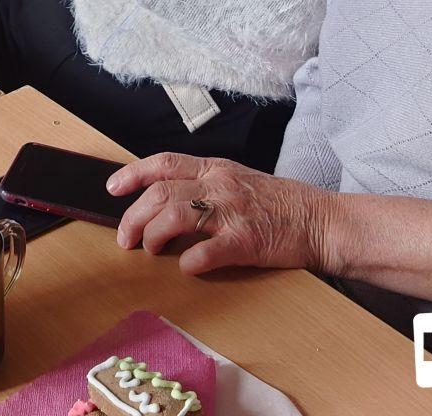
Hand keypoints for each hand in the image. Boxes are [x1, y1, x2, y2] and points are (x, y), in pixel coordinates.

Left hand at [108, 153, 334, 275]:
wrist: (319, 219)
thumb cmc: (277, 203)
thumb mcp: (236, 180)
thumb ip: (203, 184)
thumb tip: (163, 198)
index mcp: (215, 169)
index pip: (164, 163)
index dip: (132, 174)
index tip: (112, 188)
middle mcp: (219, 185)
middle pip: (160, 193)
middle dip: (133, 217)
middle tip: (125, 239)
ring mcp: (232, 212)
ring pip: (175, 215)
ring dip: (153, 235)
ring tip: (150, 250)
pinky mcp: (246, 241)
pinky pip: (207, 252)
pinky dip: (190, 262)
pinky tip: (187, 267)